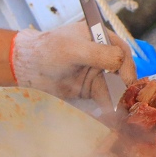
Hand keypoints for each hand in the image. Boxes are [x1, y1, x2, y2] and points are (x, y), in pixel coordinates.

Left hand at [11, 20, 137, 106]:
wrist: (28, 67)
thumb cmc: (49, 50)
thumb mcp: (75, 49)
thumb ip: (99, 54)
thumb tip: (121, 62)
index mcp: (102, 39)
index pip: (123, 52)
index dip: (127, 67)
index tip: (127, 81)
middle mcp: (103, 56)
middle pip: (122, 72)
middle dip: (125, 87)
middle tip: (127, 102)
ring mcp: (97, 74)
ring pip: (114, 89)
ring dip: (118, 101)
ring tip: (120, 114)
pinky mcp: (90, 89)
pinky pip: (103, 99)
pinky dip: (107, 108)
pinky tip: (110, 117)